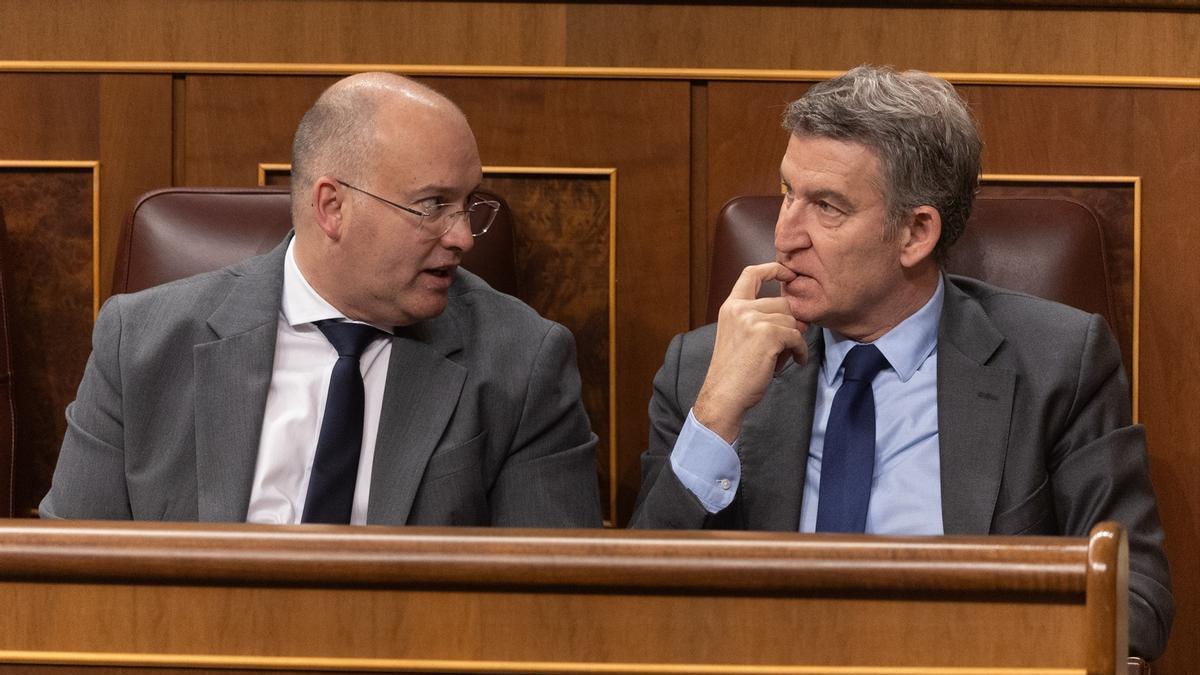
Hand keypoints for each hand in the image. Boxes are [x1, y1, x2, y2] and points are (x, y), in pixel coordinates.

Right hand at [693, 263, 808, 442]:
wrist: (724, 394)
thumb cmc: (734, 371)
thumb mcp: (740, 336)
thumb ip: (760, 320)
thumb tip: (799, 319)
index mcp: (731, 306)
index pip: (751, 274)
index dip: (773, 268)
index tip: (789, 273)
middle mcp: (740, 308)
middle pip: (782, 303)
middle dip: (790, 324)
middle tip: (785, 345)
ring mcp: (753, 320)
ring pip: (791, 321)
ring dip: (795, 340)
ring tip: (785, 356)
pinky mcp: (768, 334)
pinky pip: (797, 337)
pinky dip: (800, 351)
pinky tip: (795, 361)